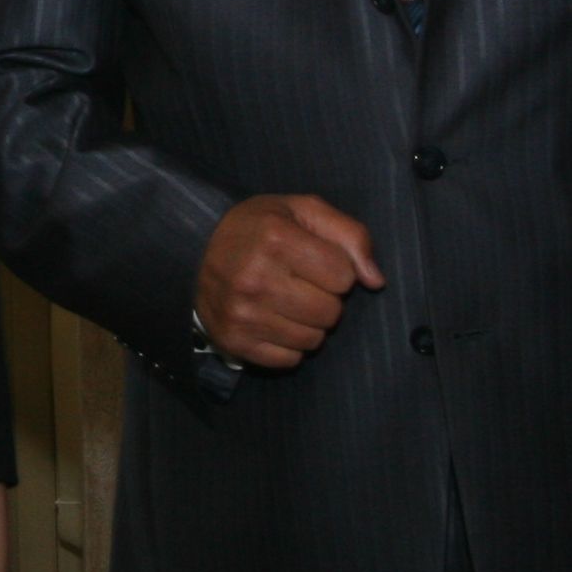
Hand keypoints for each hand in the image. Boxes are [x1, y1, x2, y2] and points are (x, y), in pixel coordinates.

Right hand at [194, 194, 384, 368]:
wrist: (195, 249)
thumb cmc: (258, 228)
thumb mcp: (303, 211)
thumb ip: (349, 236)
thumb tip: (376, 281)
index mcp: (276, 238)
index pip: (344, 276)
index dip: (336, 268)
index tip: (314, 260)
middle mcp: (256, 278)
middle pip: (331, 313)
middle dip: (325, 299)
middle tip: (301, 283)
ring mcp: (242, 314)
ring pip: (313, 340)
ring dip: (309, 324)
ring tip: (287, 301)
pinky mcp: (235, 341)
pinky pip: (289, 360)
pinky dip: (289, 345)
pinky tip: (273, 321)